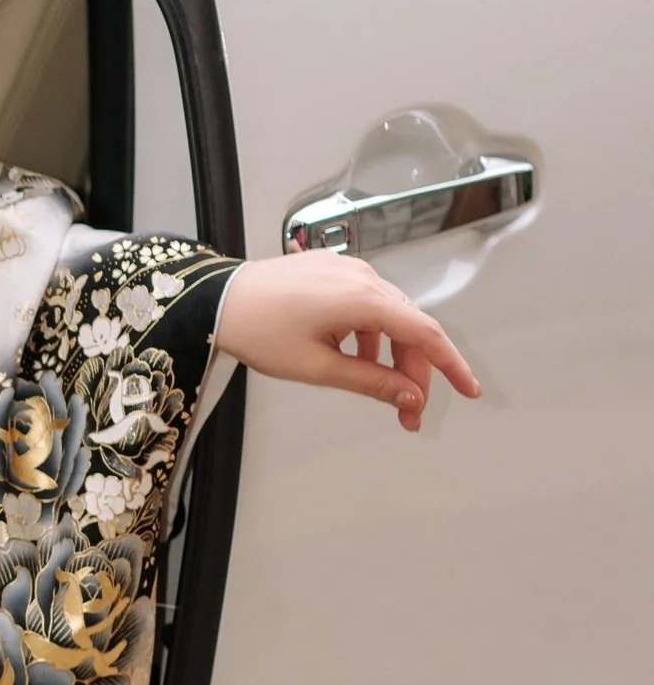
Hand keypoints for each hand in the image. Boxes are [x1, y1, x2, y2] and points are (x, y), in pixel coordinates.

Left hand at [211, 251, 481, 432]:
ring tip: (379, 388)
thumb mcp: (318, 367)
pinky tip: (355, 358)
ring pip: (388, 317)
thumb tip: (410, 398)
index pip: (425, 334)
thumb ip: (371, 383)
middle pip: (408, 328)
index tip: (469, 390)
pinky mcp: (331, 271)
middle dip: (413, 372)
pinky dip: (369, 335)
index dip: (451, 365)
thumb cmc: (258, 330)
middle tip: (408, 414)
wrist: (214, 300)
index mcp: (364, 299)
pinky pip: (366, 304)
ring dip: (390, 355)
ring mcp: (347, 270)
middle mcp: (362, 277)